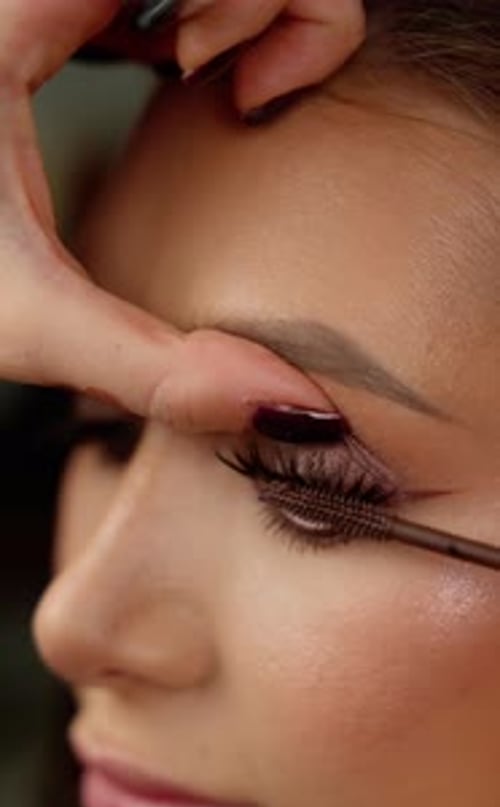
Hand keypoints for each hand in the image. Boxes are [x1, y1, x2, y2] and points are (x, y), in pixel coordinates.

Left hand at [0, 1, 346, 432]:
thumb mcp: (21, 318)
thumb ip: (154, 369)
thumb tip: (293, 408)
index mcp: (20, 8)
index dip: (278, 8)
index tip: (239, 97)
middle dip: (266, 2)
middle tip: (230, 85)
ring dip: (235, 0)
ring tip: (201, 77)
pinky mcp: (45, 9)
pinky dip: (196, 6)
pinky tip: (176, 68)